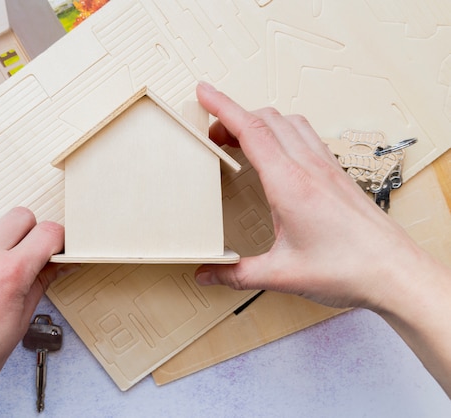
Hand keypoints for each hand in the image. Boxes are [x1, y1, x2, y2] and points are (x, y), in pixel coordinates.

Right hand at [194, 82, 423, 309]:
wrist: (395, 272)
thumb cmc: (349, 268)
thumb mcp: (282, 275)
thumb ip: (237, 274)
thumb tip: (207, 274)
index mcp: (290, 184)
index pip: (251, 131)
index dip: (223, 107)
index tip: (205, 93)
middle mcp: (309, 167)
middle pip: (267, 120)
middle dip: (234, 116)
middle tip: (212, 132)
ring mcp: (326, 167)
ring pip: (289, 123)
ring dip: (261, 121)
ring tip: (240, 137)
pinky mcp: (337, 175)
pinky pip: (306, 136)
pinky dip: (283, 132)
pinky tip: (278, 152)